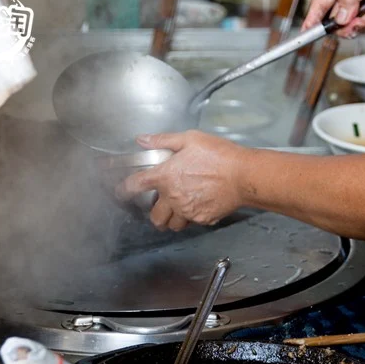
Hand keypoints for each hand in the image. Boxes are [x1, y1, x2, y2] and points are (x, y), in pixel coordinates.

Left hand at [116, 131, 245, 231]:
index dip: (124, 189)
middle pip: (155, 217)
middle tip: (162, 205)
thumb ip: (163, 141)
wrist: (243, 175)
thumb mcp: (190, 139)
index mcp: (166, 176)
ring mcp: (188, 211)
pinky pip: (192, 223)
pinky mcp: (203, 218)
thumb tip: (142, 140)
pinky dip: (192, 218)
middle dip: (155, 213)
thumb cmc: (219, 156)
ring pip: (173, 224)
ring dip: (173, 219)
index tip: (121, 191)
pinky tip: (199, 206)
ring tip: (180, 209)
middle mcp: (174, 197)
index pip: (136, 185)